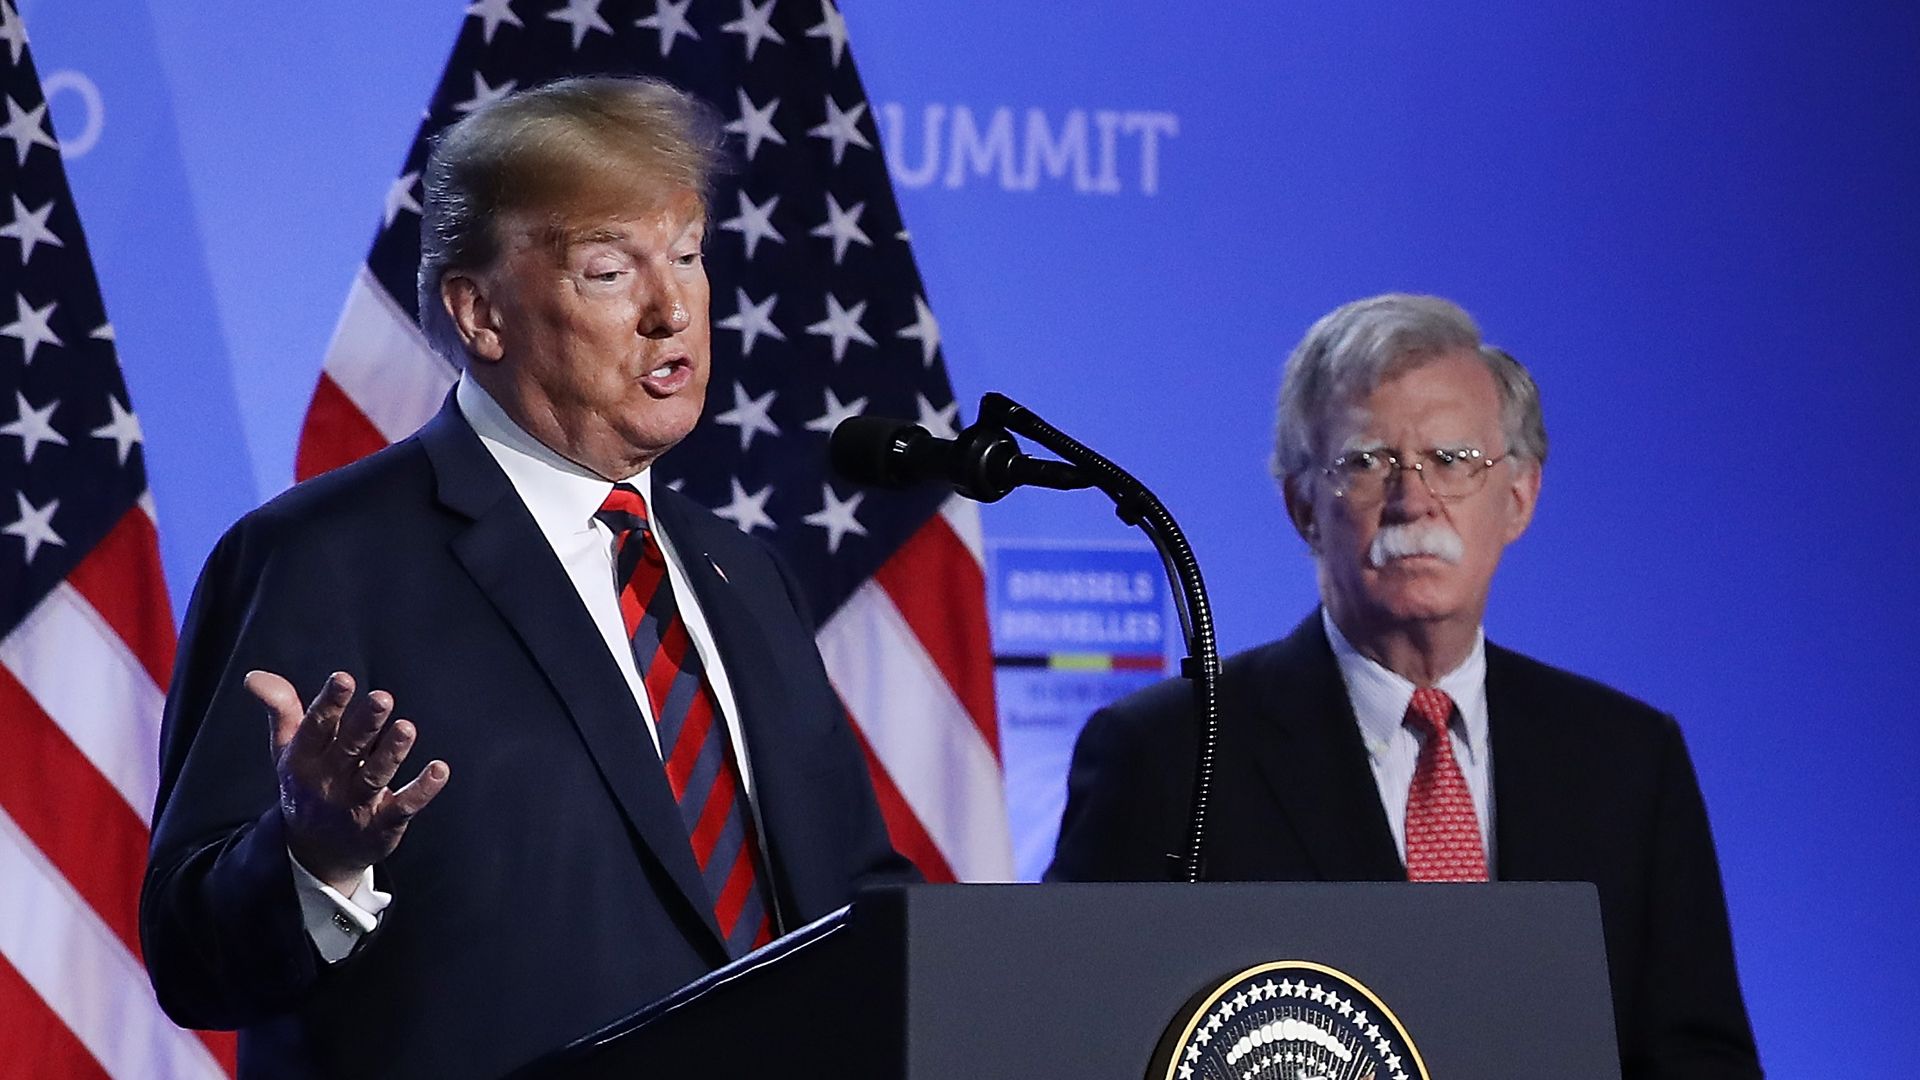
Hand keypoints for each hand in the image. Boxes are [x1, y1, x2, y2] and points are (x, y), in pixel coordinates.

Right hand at [248, 670, 449, 894]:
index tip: (344, 679)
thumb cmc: (306, 786)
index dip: (330, 703)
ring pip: (375, 776)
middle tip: (383, 698)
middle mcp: (329, 781)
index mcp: (304, 759)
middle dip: (366, 724)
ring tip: (407, 729)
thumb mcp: (288, 749)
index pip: (317, 728)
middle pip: (349, 749)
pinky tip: (439, 771)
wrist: (314, 855)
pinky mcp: (382, 825)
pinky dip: (422, 791)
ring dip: (392, 753)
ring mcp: (356, 804)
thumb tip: (255, 676)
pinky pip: (403, 807)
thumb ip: (281, 708)